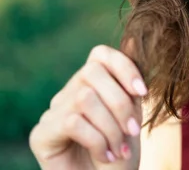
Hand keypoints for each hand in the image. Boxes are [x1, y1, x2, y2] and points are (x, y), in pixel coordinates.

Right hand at [29, 45, 147, 169]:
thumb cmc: (121, 152)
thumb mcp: (134, 115)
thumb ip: (131, 83)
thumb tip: (133, 39)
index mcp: (92, 84)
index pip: (101, 54)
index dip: (124, 67)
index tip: (143, 92)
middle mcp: (69, 92)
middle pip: (93, 73)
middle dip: (121, 103)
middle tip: (134, 131)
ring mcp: (53, 112)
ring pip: (84, 97)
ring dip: (111, 126)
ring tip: (120, 149)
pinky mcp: (41, 134)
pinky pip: (73, 121)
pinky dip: (97, 139)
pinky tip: (105, 154)